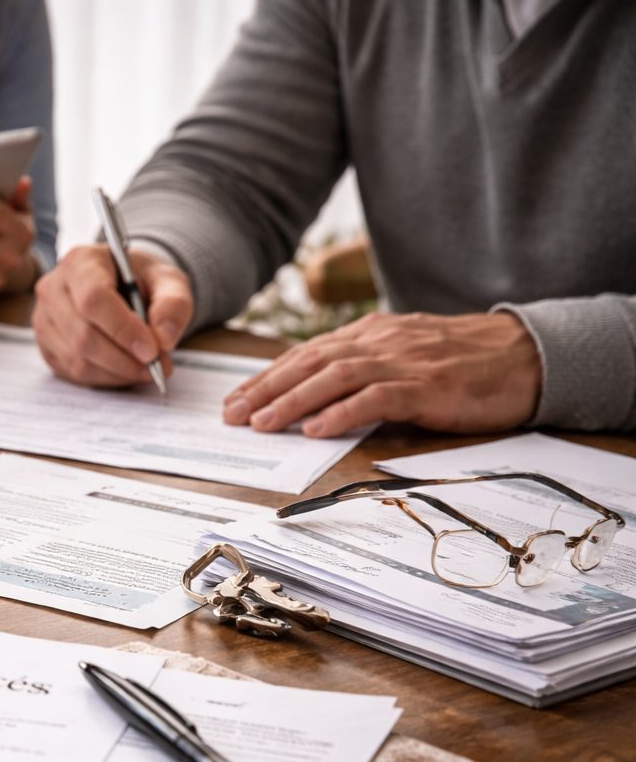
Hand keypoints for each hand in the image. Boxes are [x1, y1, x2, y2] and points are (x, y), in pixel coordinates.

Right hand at [31, 243, 192, 385]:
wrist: (121, 287)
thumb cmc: (141, 281)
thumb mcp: (168, 281)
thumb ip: (174, 304)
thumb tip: (164, 339)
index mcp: (81, 261)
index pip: (94, 298)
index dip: (123, 329)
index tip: (152, 350)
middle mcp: (53, 289)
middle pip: (84, 335)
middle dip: (125, 358)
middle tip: (158, 366)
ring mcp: (44, 320)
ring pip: (79, 359)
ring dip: (119, 372)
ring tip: (147, 369)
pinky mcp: (46, 346)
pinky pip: (74, 372)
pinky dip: (107, 378)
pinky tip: (125, 369)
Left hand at [223, 310, 542, 436]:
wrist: (528, 356)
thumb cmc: (464, 362)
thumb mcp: (405, 356)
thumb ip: (365, 370)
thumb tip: (318, 398)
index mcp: (372, 334)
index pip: (307, 353)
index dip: (268, 376)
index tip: (237, 399)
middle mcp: (381, 341)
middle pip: (310, 362)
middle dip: (266, 388)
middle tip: (232, 414)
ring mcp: (404, 361)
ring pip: (334, 377)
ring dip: (292, 401)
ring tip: (262, 423)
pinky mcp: (428, 386)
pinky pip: (376, 397)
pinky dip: (342, 412)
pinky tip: (316, 428)